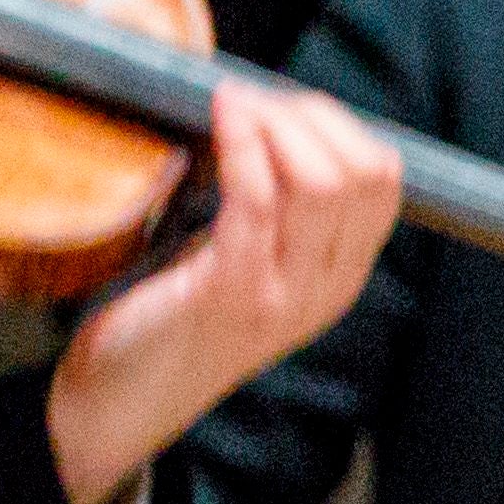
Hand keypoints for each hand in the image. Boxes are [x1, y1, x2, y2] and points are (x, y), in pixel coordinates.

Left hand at [47, 76, 402, 503]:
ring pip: (319, 180)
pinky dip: (241, 143)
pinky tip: (220, 117)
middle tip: (254, 101)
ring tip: (233, 104)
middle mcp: (326, 290)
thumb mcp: (247, 260)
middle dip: (308, 115)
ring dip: (275, 122)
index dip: (338, 125)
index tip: (282, 105)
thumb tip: (260, 108)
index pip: (382, 180)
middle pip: (361, 172)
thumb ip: (272, 204)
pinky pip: (257, 198)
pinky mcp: (233, 294)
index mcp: (338, 277)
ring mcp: (284, 296)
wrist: (120, 403)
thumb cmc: (173, 317)